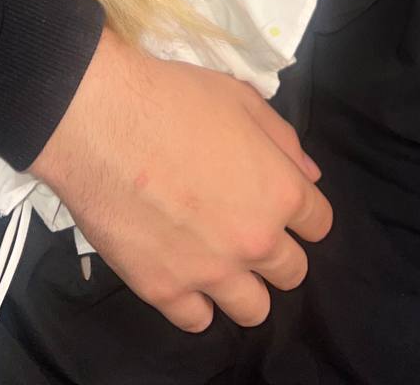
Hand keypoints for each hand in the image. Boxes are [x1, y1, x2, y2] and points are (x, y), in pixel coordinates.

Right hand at [30, 28, 331, 331]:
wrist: (101, 119)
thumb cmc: (173, 98)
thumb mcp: (240, 99)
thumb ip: (282, 140)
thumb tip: (308, 176)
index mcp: (279, 192)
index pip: (319, 223)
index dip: (301, 212)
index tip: (278, 204)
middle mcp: (254, 240)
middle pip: (292, 272)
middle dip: (276, 251)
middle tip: (243, 227)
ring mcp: (209, 272)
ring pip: (253, 310)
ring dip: (243, 287)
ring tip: (217, 260)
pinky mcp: (163, 290)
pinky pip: (197, 321)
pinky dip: (194, 303)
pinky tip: (182, 274)